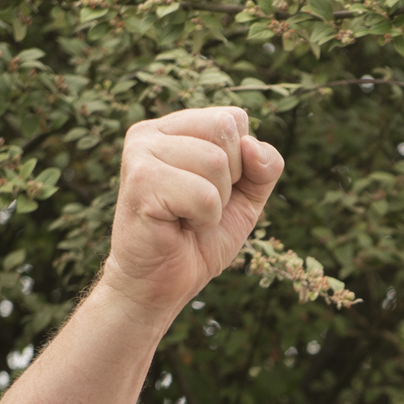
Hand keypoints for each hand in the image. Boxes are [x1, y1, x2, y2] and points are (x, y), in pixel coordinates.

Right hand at [100, 106, 284, 316]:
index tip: (213, 190)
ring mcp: (140, 153)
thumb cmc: (198, 240)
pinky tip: (178, 226)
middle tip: (200, 205)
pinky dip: (205, 219)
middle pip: (225, 130)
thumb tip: (251, 146)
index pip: (233, 118)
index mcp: (172, 128)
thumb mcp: (245, 198)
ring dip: (216, 203)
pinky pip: (205, 194)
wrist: (161, 285)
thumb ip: (263, 166)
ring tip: (188, 217)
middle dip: (230, 179)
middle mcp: (150, 133)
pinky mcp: (140, 182)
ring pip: (216, 162)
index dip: (242, 161)